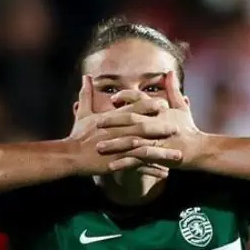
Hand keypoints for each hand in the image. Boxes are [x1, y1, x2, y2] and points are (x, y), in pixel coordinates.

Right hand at [68, 76, 182, 176]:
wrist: (71, 156)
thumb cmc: (78, 135)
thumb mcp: (82, 113)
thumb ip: (87, 93)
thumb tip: (86, 76)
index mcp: (113, 120)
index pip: (134, 109)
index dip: (150, 106)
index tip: (165, 103)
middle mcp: (118, 132)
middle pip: (143, 128)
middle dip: (161, 127)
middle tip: (177, 127)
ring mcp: (119, 148)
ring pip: (144, 148)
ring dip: (162, 152)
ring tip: (177, 154)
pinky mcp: (118, 162)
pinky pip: (138, 166)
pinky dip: (152, 170)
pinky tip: (165, 173)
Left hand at [94, 71, 206, 171]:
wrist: (200, 150)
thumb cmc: (188, 128)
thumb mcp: (181, 107)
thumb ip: (172, 89)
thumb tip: (169, 72)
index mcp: (160, 110)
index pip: (140, 99)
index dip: (125, 97)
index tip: (112, 99)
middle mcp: (157, 123)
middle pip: (131, 119)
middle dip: (113, 120)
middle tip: (97, 123)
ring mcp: (157, 140)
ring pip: (131, 140)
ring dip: (114, 144)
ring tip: (99, 147)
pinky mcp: (158, 155)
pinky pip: (138, 159)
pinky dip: (125, 163)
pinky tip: (112, 166)